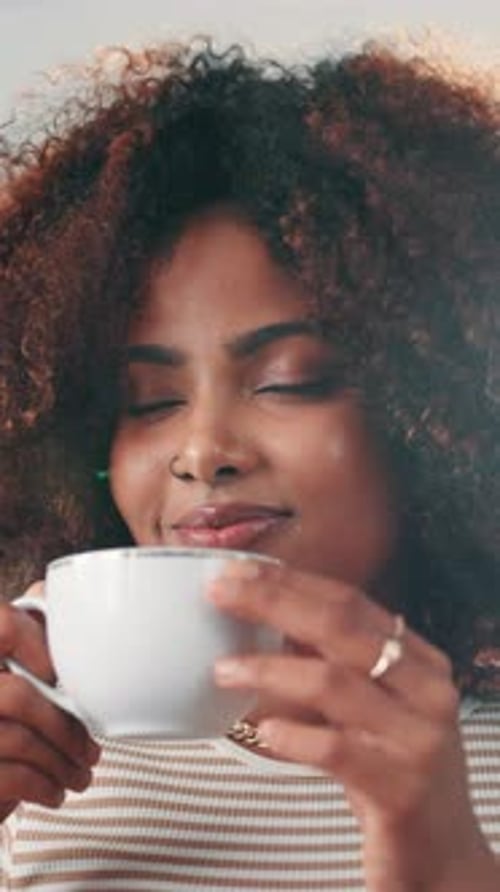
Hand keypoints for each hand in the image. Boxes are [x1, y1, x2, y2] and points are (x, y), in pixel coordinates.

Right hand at [0, 582, 99, 819]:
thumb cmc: (0, 716)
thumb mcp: (8, 667)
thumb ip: (28, 630)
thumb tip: (67, 594)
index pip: (1, 624)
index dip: (35, 641)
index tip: (57, 671)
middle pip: (17, 695)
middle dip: (65, 725)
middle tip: (92, 747)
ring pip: (17, 739)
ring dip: (61, 761)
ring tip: (81, 773)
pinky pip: (9, 776)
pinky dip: (42, 786)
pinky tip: (55, 791)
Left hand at [208, 560, 498, 891]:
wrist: (443, 858)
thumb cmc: (393, 774)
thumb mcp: (372, 710)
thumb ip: (334, 666)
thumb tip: (267, 620)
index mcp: (421, 661)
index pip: (351, 603)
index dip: (291, 582)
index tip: (240, 571)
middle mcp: (428, 690)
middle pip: (340, 628)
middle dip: (273, 602)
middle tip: (221, 593)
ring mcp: (419, 738)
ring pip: (333, 682)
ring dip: (269, 669)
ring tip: (223, 670)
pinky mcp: (401, 788)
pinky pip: (335, 749)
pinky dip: (292, 735)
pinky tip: (261, 729)